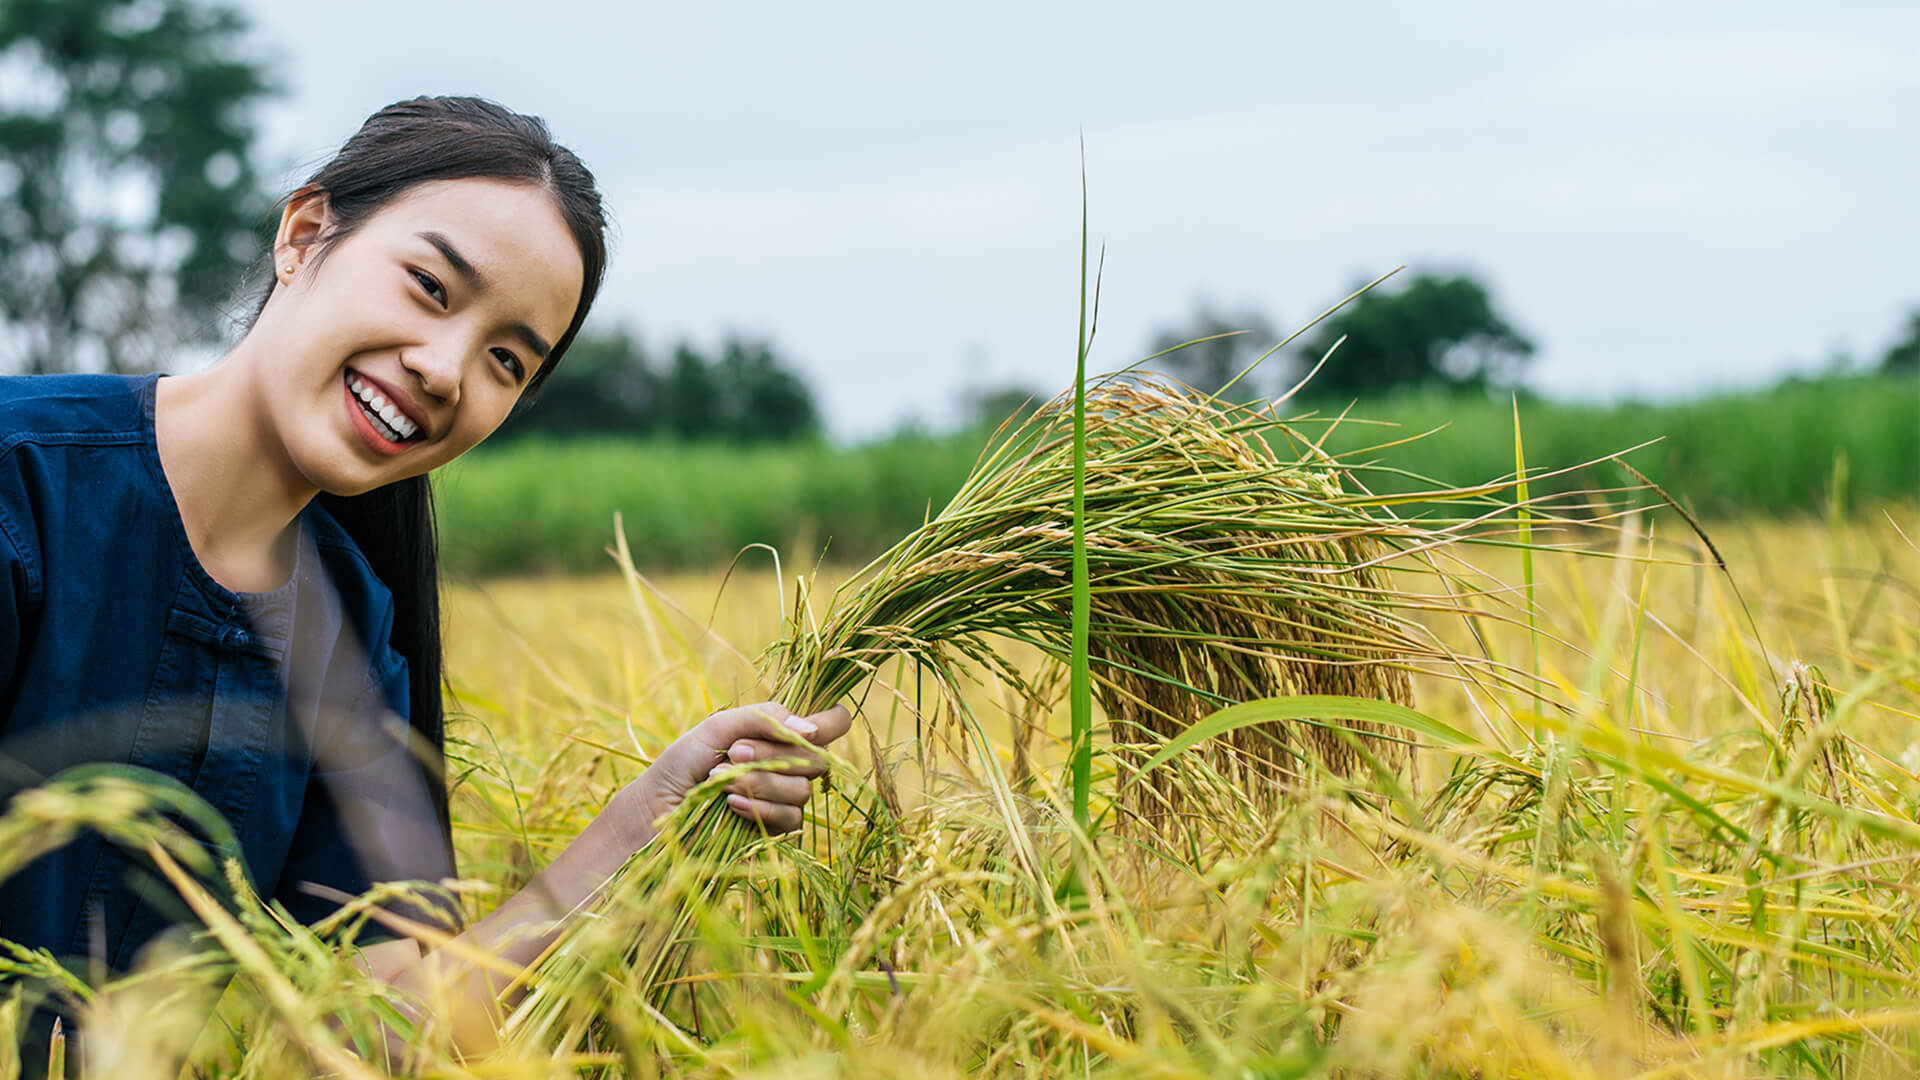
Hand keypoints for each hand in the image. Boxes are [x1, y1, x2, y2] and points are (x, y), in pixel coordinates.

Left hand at [628, 701, 851, 835]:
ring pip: (802, 790)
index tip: (804, 729)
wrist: (657, 808)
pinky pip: (789, 818)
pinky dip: (758, 806)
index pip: (833, 724)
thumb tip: (811, 731)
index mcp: (782, 735)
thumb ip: (765, 718)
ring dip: (759, 781)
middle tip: (735, 752)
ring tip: (721, 780)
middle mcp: (790, 766)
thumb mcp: (720, 727)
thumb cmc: (684, 763)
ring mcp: (785, 800)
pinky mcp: (775, 832)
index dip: (830, 723)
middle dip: (775, 754)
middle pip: (820, 758)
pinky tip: (730, 803)